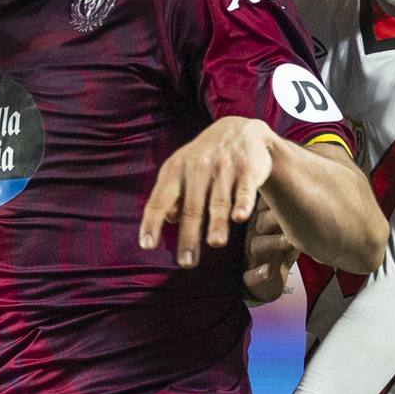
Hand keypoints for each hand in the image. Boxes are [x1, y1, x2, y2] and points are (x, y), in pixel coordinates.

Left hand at [139, 116, 275, 268]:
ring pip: (219, 201)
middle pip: (191, 208)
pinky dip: (242, 203)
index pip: (159, 201)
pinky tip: (239, 218)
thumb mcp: (180, 170)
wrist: (239, 130)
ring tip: (215, 244)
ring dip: (217, 223)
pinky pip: (244, 190)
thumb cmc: (203, 160)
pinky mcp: (248, 170)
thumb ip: (170, 195)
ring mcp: (223, 169)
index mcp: (175, 171)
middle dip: (189, 237)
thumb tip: (167, 220)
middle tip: (186, 263)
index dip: (152, 223)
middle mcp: (197, 169)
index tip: (146, 245)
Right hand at [240, 198, 297, 304]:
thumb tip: (328, 194)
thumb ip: (303, 216)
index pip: (267, 205)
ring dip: (274, 242)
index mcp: (263, 221)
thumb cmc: (282, 251)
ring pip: (256, 245)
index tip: (297, 194)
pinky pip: (249, 276)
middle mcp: (254, 235)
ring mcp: (250, 256)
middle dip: (277, 216)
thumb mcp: (293, 231)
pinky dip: (259, 273)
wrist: (269, 283)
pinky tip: (269, 269)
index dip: (279, 199)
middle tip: (296, 213)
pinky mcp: (249, 278)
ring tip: (290, 240)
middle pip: (261, 221)